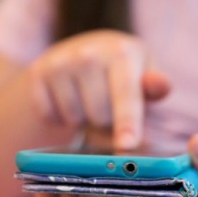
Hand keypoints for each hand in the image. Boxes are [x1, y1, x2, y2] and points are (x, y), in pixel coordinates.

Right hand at [28, 30, 170, 148]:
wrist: (80, 51)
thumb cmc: (122, 71)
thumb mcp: (144, 73)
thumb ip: (154, 88)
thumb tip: (159, 91)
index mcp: (122, 53)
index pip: (127, 95)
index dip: (128, 122)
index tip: (128, 145)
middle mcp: (88, 53)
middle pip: (100, 117)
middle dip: (107, 123)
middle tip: (108, 106)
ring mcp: (60, 62)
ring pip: (75, 119)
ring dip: (83, 120)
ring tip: (88, 101)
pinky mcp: (38, 73)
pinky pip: (51, 116)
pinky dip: (60, 117)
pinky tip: (68, 99)